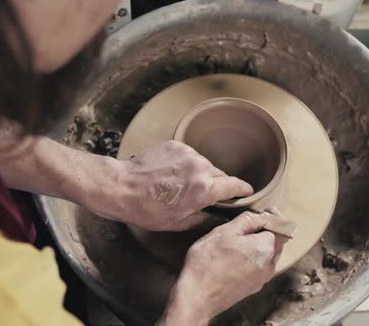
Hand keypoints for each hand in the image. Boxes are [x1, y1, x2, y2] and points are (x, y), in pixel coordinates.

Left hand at [90, 140, 252, 230]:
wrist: (121, 187)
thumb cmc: (146, 209)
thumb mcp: (177, 223)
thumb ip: (202, 219)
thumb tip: (215, 218)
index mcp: (204, 189)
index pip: (235, 186)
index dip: (243, 190)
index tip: (247, 192)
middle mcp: (200, 168)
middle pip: (220, 175)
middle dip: (218, 186)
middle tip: (205, 196)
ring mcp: (188, 154)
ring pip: (204, 165)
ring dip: (200, 175)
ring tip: (182, 186)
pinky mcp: (176, 146)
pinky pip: (189, 156)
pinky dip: (186, 165)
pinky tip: (172, 175)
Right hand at [158, 211, 287, 324]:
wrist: (198, 297)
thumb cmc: (208, 262)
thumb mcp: (224, 231)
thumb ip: (247, 220)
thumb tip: (261, 216)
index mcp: (265, 248)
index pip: (280, 227)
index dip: (273, 217)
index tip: (264, 211)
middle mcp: (269, 265)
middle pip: (276, 242)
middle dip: (266, 231)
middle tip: (250, 224)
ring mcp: (262, 278)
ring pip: (268, 256)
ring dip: (259, 246)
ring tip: (239, 241)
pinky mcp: (253, 287)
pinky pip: (259, 268)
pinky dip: (252, 259)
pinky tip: (235, 258)